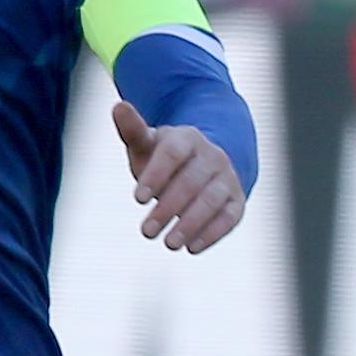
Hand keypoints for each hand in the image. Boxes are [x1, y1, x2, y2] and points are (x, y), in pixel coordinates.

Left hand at [112, 99, 246, 252]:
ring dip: (190, 224)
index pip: (172, 154)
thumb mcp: (148, 144)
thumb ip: (133, 130)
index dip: (156, 175)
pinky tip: (191, 248)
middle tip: (146, 231)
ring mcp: (227, 179)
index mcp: (188, 138)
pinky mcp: (237, 202)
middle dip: (168, 208)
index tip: (137, 199)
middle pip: (191, 182)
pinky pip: (229, 218)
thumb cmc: (166, 158)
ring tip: (169, 244)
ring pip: (211, 200)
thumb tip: (118, 106)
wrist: (204, 165)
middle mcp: (212, 156)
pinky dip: (212, 234)